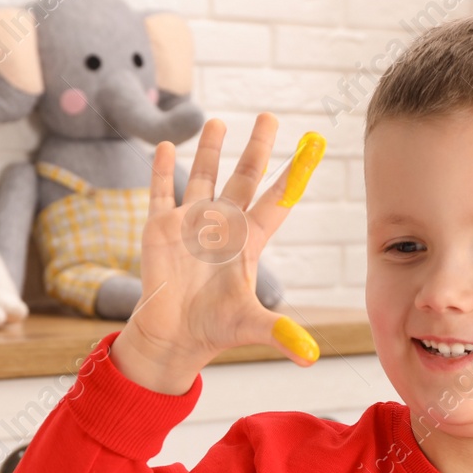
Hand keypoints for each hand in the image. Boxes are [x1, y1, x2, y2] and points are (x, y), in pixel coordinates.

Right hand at [111, 113, 324, 393]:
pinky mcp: (160, 229)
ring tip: (217, 121)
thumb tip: (311, 357)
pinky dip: (159, 170)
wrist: (174, 336)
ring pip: (202, 176)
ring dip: (208, 149)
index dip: (294, 173)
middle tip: (269, 116)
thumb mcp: (251, 327)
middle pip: (244, 177)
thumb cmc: (215, 330)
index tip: (313, 144)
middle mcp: (223, 225)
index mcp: (250, 241)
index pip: (278, 200)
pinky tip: (162, 146)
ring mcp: (191, 223)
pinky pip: (161, 192)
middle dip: (257, 147)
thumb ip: (280, 334)